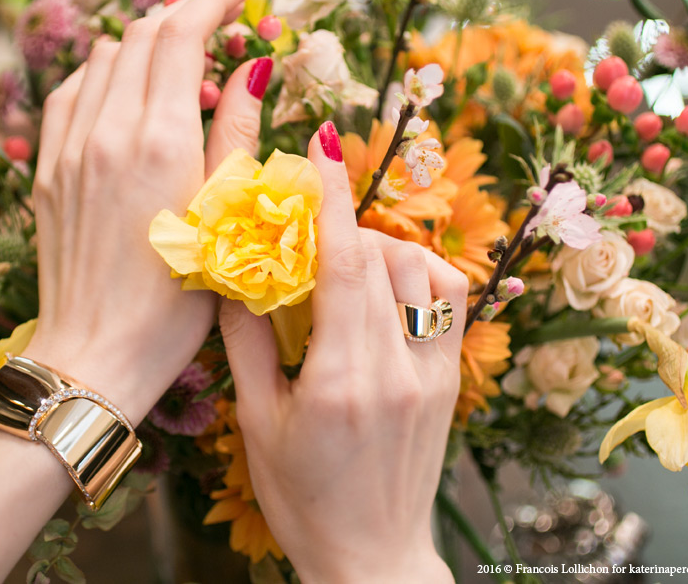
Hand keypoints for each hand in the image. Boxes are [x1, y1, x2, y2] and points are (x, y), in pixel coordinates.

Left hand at [25, 0, 270, 421]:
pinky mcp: (47, 169)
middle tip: (218, 36)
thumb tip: (254, 69)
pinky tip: (123, 99)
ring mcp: (69, 148)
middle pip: (141, 36)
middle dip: (182, 20)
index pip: (180, 36)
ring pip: (103, 58)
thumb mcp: (225, 217)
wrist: (99, 353)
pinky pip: (69, 93)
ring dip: (143, 49)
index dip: (212, 2)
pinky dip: (101, 78)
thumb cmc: (176, 302)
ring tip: (178, 78)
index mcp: (159, 140)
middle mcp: (107, 131)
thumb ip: (237, 133)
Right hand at [219, 121, 465, 582]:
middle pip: (382, 259)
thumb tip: (236, 275)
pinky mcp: (451, 385)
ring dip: (384, 249)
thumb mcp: (257, 424)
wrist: (371, 558)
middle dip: (345, 219)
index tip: (322, 144)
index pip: (344, 266)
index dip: (333, 197)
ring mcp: (433, 378)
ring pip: (424, 273)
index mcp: (340, 382)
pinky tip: (389, 291)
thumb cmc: (302, 499)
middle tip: (312, 217)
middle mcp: (396, 372)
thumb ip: (246, 345)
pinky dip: (420, 277)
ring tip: (348, 264)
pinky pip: (449, 305)